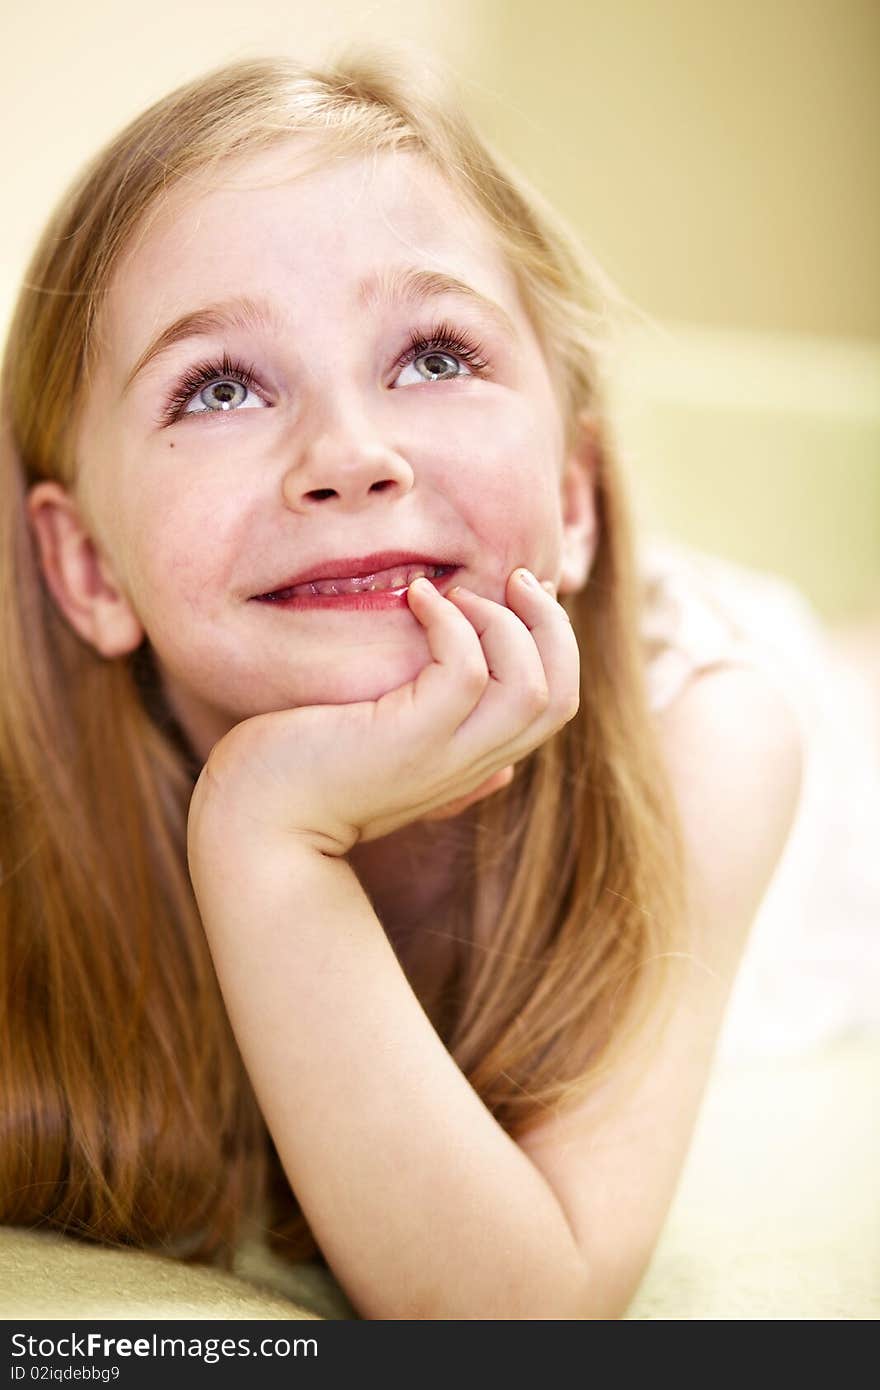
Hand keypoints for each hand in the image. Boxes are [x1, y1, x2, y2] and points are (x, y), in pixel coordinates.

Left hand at [187, 568, 578, 857]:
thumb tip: (502, 778)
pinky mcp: (407, 741)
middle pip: (560, 696)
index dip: (555, 643)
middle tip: (513, 579)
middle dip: (551, 624)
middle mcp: (469, 762)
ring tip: (456, 593)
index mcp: (474, 760)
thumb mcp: (391, 766)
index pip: (557, 704)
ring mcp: (442, 755)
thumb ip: (443, 757)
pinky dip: (451, 624)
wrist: (255, 825)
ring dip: (506, 624)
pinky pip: (464, 674)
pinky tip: (413, 600)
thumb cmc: (307, 783)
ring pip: (531, 688)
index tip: (514, 595)